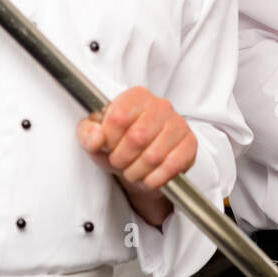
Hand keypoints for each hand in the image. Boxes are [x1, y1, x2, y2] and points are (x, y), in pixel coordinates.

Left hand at [75, 86, 196, 226]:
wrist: (141, 161)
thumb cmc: (118, 144)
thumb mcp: (95, 136)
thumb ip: (87, 133)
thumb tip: (97, 138)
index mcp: (136, 96)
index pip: (118, 118)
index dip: (109, 140)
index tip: (108, 146)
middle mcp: (160, 105)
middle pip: (136, 138)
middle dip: (121, 159)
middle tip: (118, 163)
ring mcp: (178, 124)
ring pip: (154, 155)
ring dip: (137, 172)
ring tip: (132, 171)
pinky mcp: (189, 144)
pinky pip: (172, 166)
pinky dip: (155, 179)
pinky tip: (148, 178)